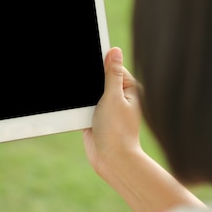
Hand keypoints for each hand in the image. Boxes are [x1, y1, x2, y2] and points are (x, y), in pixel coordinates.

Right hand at [83, 47, 142, 176]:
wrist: (111, 160)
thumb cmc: (117, 130)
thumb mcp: (113, 96)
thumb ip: (112, 74)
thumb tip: (115, 50)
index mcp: (131, 89)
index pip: (114, 67)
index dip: (101, 64)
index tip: (89, 59)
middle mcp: (121, 97)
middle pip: (101, 79)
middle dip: (91, 81)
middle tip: (90, 92)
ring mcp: (109, 108)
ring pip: (91, 93)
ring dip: (85, 96)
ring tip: (88, 106)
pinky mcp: (97, 118)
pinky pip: (86, 106)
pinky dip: (81, 106)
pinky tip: (80, 111)